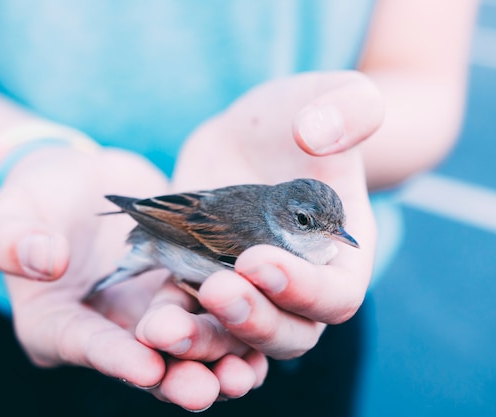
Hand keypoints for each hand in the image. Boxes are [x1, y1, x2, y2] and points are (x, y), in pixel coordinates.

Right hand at [0, 146, 265, 410]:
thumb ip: (13, 237)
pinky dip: (239, 333)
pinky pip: (215, 322)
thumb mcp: (13, 211)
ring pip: (188, 352)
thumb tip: (43, 261)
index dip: (114, 357)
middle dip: (176, 375)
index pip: (85, 345)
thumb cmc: (37, 196)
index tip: (144, 364)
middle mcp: (109, 333)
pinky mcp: (183, 297)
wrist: (82, 184)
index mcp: (57, 325)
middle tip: (205, 387)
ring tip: (244, 372)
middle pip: (145, 365)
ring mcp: (149, 318)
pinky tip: (263, 340)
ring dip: (217, 363)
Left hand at [165, 70, 381, 358]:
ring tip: (166, 325)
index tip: (258, 257)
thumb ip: (347, 108)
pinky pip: (197, 321)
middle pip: (290, 334)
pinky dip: (175, 325)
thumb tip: (317, 134)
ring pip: (239, 341)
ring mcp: (254, 292)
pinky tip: (148, 318)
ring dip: (205, 341)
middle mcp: (301, 286)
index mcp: (342, 255)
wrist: (250, 134)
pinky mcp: (210, 283)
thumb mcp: (329, 97)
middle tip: (216, 288)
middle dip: (253, 320)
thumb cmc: (300, 116)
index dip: (304, 290)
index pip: (338, 296)